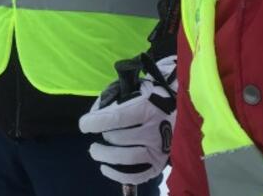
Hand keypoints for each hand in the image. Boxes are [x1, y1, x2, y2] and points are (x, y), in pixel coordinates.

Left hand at [78, 54, 177, 185]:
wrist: (178, 105)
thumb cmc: (149, 94)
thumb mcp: (131, 87)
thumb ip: (111, 97)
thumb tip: (94, 115)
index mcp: (147, 107)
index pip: (116, 118)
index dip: (95, 122)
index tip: (84, 124)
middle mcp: (155, 129)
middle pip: (119, 138)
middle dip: (104, 135)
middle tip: (101, 133)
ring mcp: (159, 148)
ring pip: (127, 157)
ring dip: (106, 156)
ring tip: (95, 150)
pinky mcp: (160, 163)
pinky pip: (138, 174)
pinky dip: (118, 174)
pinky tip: (105, 168)